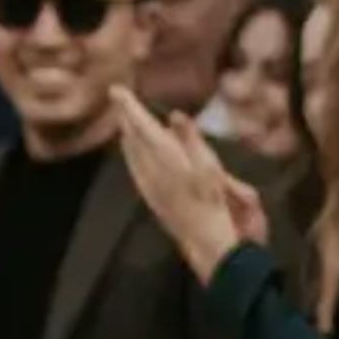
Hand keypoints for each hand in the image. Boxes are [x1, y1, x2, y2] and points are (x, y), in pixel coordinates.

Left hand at [112, 85, 257, 286]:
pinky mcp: (153, 202)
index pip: (145, 128)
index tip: (117, 91)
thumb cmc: (221, 208)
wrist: (210, 248)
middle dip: (127, 120)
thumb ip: (193, 141)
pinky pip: (136, 172)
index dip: (131, 108)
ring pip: (133, 157)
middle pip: (135, 141)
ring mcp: (151, 189)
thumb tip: (175, 116)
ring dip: (128, 137)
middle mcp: (154, 173)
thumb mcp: (213, 169)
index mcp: (169, 161)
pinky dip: (132, 157)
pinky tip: (132, 156)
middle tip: (119, 101)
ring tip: (124, 123)